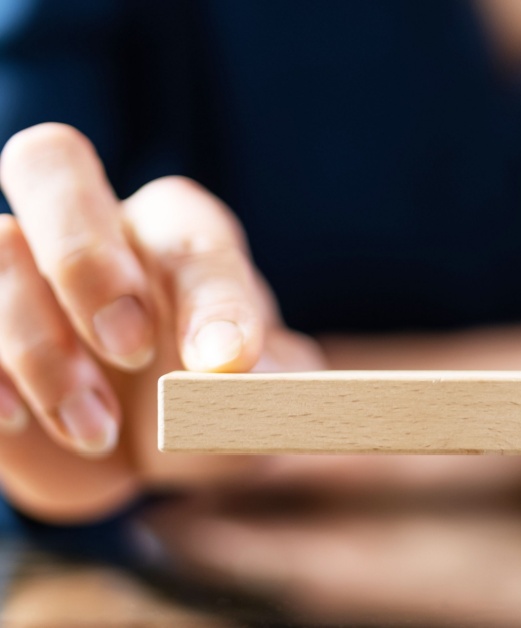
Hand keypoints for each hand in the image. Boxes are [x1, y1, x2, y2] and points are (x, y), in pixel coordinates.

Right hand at [0, 123, 323, 522]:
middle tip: (132, 351)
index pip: (189, 237)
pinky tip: (21, 419)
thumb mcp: (260, 403)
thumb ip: (263, 392)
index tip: (228, 366)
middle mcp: (90, 229)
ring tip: (98, 432)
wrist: (159, 446)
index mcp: (176, 234)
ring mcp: (15, 269)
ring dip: (40, 351)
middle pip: (48, 162)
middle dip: (83, 257)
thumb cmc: (219, 403)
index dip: (210, 297)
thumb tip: (231, 380)